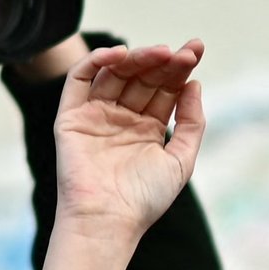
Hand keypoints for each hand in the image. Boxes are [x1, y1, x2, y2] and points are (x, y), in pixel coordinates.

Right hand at [50, 42, 208, 238]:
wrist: (108, 219)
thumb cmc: (145, 199)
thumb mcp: (181, 160)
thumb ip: (192, 123)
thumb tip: (195, 83)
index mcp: (148, 128)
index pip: (165, 88)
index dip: (180, 68)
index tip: (196, 49)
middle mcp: (122, 118)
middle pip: (144, 77)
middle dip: (164, 62)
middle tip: (183, 52)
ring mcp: (96, 114)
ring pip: (116, 73)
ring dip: (138, 58)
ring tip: (160, 53)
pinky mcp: (72, 115)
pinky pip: (80, 79)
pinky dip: (97, 61)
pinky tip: (121, 54)